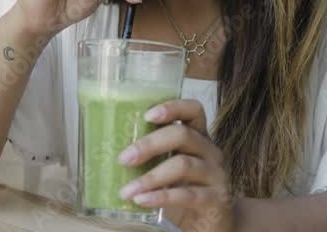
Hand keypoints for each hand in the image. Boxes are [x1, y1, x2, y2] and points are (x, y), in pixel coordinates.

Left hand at [117, 100, 233, 231]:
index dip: (172, 107)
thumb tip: (109, 150)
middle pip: (183, 135)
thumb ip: (154, 157)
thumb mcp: (172, 168)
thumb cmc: (186, 190)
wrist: (215, 223)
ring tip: (126, 191)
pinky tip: (142, 200)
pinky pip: (187, 194)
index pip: (194, 110)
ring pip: (183, 165)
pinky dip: (161, 197)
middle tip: (123, 159)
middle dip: (150, 145)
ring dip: (150, 177)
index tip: (147, 115)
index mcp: (199, 137)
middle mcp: (211, 151)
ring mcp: (216, 174)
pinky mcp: (217, 199)